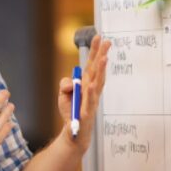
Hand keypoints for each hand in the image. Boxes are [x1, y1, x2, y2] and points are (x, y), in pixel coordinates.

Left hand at [57, 34, 110, 151]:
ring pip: (97, 83)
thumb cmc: (71, 112)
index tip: (99, 37)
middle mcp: (91, 90)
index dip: (95, 51)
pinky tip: (91, 84)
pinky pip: (89, 101)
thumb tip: (71, 83)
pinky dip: (90, 92)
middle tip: (107, 41)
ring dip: (100, 71)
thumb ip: (65, 85)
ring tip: (103, 58)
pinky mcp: (87, 112)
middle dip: (101, 55)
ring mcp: (91, 101)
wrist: (73, 133)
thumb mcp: (63, 95)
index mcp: (86, 84)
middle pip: (97, 70)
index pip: (91, 64)